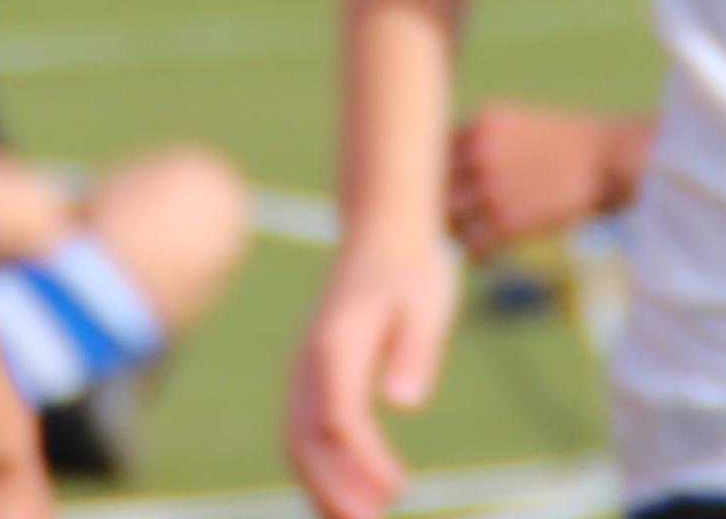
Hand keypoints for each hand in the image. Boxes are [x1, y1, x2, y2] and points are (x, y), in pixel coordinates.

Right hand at [286, 232, 456, 518]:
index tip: (400, 491)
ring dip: (320, 487)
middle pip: (304, 438)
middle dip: (332, 490)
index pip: (340, 417)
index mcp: (336, 342)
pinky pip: (302, 431)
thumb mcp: (428, 301)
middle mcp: (309, 360)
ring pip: (296, 440)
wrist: (380, 232)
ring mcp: (304, 369)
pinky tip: (346, 497)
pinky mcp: (311, 376)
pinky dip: (318, 470)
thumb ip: (416, 351)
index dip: (364, 461)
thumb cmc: (411, 269)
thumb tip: (404, 404)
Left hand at [446, 103, 639, 257]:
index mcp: (481, 125)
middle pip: (435, 186)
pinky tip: (485, 256)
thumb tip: (462, 171)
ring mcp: (490, 187)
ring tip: (467, 241)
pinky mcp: (507, 221)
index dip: (440, 177)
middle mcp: (478, 152)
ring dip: (456, 232)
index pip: (435, 153)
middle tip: (449, 222)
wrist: (611, 159)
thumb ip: (489, 143)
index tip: (446, 193)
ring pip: (448, 218)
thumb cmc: (575, 145)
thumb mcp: (523, 126)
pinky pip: (473, 245)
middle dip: (442, 205)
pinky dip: (476, 254)